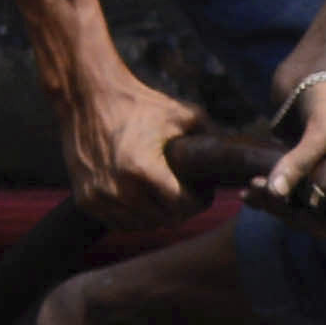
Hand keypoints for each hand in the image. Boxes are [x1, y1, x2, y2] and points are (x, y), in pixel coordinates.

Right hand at [55, 62, 207, 231]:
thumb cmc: (140, 105)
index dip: (199, 202)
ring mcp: (98, 196)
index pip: (181, 208)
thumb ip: (212, 135)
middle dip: (182, 210)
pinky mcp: (84, 199)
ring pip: (141, 225)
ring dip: (158, 215)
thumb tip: (241, 151)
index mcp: (143, 170)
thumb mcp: (184, 115)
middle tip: (188, 194)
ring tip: (167, 196)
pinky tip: (146, 200)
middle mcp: (118, 189)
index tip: (203, 191)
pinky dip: (135, 217)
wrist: (88, 99)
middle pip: (164, 220)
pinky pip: (118, 223)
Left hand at [245, 68, 325, 210]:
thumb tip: (276, 193)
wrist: (317, 63)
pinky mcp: (293, 160)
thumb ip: (301, 161)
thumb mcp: (323, 129)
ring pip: (293, 206)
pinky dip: (264, 190)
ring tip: (249, 188)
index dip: (317, 225)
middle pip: (312, 218)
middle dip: (283, 211)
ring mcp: (314, 172)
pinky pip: (280, 187)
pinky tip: (247, 184)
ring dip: (270, 203)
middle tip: (257, 189)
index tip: (290, 207)